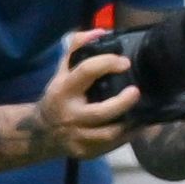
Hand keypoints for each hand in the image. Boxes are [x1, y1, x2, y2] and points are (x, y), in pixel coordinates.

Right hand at [38, 30, 144, 160]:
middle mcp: (69, 115)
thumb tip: (101, 31)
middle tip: (136, 91)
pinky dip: (128, 136)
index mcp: (63, 90)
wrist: (41, 132)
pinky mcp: (85, 153)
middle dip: (122, 103)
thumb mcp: (62, 71)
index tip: (124, 62)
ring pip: (109, 134)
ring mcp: (77, 137)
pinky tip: (138, 125)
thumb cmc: (59, 95)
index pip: (86, 72)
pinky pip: (111, 146)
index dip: (107, 63)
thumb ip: (78, 48)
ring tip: (144, 111)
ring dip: (130, 123)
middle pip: (100, 112)